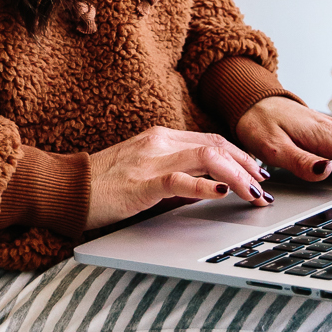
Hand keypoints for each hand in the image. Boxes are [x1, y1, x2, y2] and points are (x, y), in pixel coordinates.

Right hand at [86, 126, 272, 229]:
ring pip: (207, 158)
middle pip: (216, 145)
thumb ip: (173, 173)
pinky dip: (205, 186)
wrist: (66, 189)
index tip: (258, 171)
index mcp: (160, 137)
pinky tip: (222, 194)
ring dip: (237, 176)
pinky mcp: (141, 183)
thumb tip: (208, 186)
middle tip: (264, 185)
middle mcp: (159, 142)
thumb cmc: (102, 186)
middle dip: (247, 165)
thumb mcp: (144, 172)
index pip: (211, 140)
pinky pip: (180, 180)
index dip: (240, 155)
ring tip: (253, 193)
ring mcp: (150, 160)